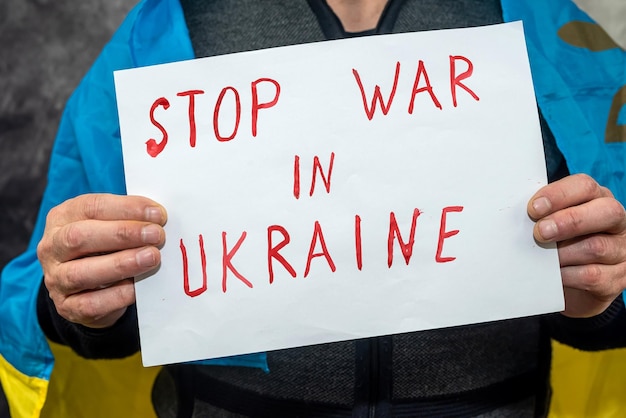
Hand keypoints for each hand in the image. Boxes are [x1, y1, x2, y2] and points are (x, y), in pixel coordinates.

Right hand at [37, 193, 166, 327]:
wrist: (91, 289)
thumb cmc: (105, 248)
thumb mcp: (112, 226)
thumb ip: (130, 220)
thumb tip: (158, 218)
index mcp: (63, 217)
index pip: (91, 207)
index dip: (126, 209)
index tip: (157, 214)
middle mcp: (52, 247)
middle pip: (79, 237)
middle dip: (123, 234)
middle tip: (156, 235)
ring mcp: (55, 279)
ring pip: (81, 272)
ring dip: (121, 264)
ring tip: (151, 257)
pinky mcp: (67, 307)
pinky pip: (90, 304)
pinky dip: (117, 295)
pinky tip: (137, 287)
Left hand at [527, 174, 625, 317]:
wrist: (570, 282)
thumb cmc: (556, 242)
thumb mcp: (549, 222)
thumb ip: (541, 214)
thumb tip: (517, 215)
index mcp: (596, 199)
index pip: (585, 186)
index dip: (559, 195)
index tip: (533, 209)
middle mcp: (615, 222)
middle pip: (606, 212)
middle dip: (569, 221)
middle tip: (540, 232)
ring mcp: (621, 250)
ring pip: (597, 247)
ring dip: (563, 253)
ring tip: (541, 258)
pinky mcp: (617, 278)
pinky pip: (593, 276)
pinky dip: (567, 275)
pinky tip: (552, 275)